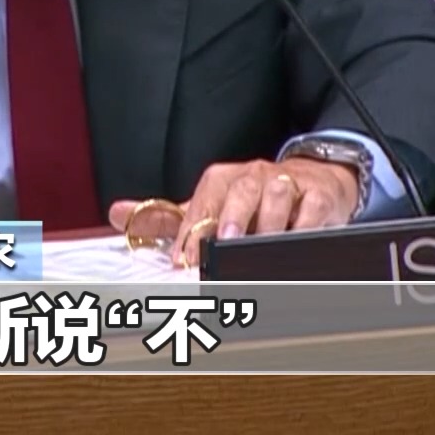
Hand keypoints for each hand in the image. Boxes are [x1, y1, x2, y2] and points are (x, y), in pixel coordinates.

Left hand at [107, 157, 361, 266]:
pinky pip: (313, 206)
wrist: (310, 181)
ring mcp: (287, 183)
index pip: (204, 199)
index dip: (193, 228)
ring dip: (270, 218)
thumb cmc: (251, 202)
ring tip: (262, 243)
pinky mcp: (318, 195)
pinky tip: (297, 240)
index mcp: (222, 180)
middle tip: (225, 241)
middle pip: (241, 189)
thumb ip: (164, 218)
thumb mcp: (208, 208)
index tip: (184, 257)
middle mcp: (253, 176)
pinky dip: (306, 224)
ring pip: (278, 193)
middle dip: (232, 215)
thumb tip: (116, 214)